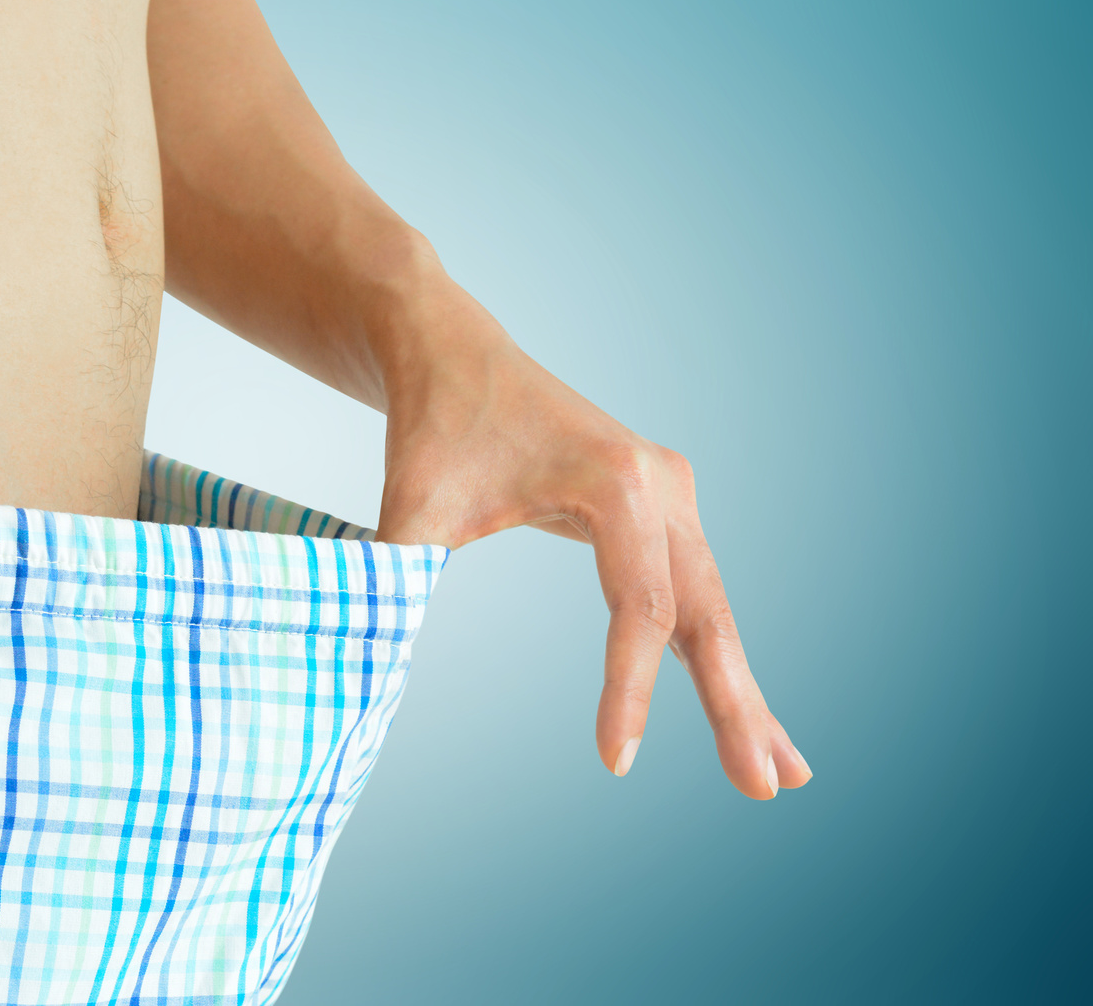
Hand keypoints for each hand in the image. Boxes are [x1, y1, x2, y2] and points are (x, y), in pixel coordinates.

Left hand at [374, 290, 810, 798]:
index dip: (629, 689)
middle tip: (766, 791)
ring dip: (741, 690)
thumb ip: (399, 587)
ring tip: (781, 773)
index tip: (613, 762)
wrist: (451, 353)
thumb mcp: (413, 510)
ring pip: (711, 608)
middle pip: (704, 612)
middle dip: (735, 705)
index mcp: (615, 482)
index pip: (639, 606)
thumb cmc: (433, 429)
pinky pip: (692, 591)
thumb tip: (362, 677)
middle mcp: (660, 485)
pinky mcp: (661, 508)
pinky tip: (743, 710)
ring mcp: (669, 494)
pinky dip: (713, 653)